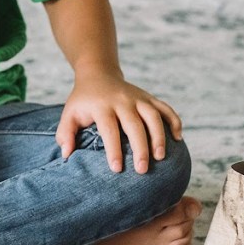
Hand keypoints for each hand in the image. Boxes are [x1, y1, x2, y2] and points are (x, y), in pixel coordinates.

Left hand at [55, 73, 182, 173]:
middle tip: (142, 170)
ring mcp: (138, 98)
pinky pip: (165, 108)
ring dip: (159, 136)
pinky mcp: (149, 98)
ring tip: (161, 157)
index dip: (114, 149)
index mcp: (102, 106)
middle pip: (134, 125)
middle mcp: (122, 101)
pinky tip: (178, 139)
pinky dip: (174, 121)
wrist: (98, 74)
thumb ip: (65, 133)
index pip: (109, 129)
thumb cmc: (83, 101)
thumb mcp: (69, 114)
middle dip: (140, 148)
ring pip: (153, 116)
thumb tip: (66, 155)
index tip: (117, 169)